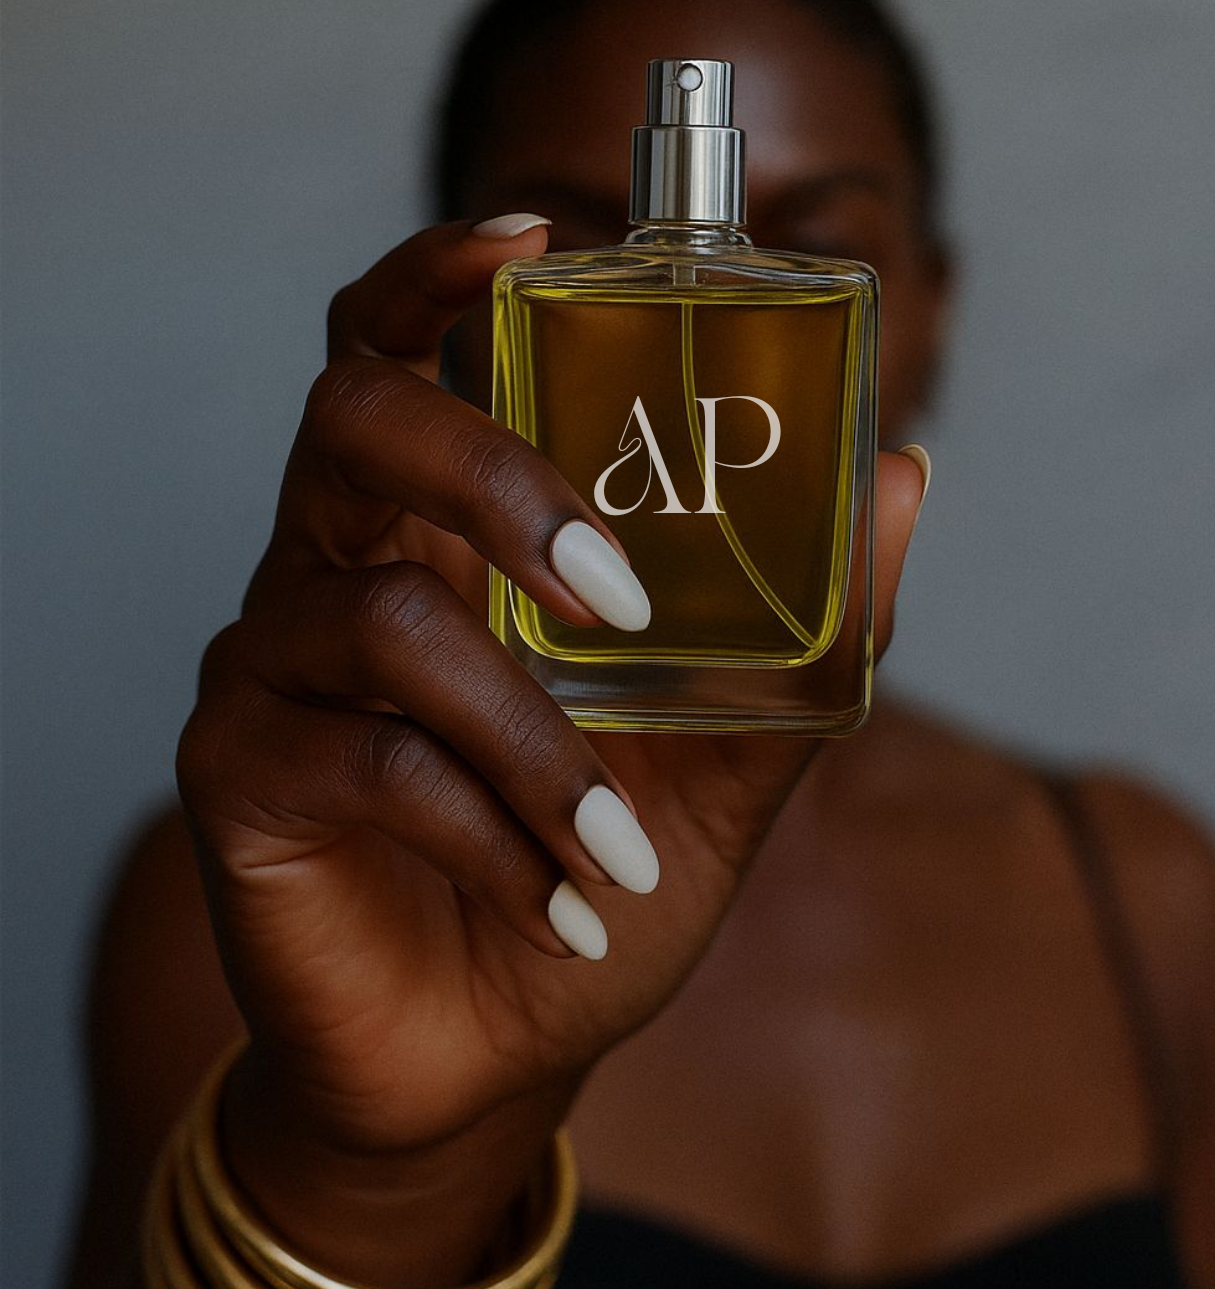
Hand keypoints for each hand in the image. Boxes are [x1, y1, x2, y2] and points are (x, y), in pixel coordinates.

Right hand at [176, 216, 925, 1167]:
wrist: (491, 1052)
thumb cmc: (592, 877)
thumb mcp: (719, 760)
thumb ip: (803, 632)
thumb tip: (902, 475)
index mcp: (437, 529)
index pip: (395, 351)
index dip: (438, 273)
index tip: (534, 237)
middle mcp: (334, 565)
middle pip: (356, 419)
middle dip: (497, 477)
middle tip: (615, 595)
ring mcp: (272, 663)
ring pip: (385, 614)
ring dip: (535, 741)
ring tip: (622, 846)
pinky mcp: (236, 772)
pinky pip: (370, 762)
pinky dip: (492, 833)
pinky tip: (561, 906)